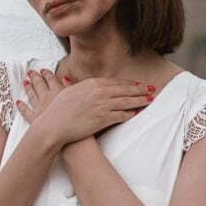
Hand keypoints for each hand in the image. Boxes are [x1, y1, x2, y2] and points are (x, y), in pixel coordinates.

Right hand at [17, 65, 156, 149]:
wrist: (54, 125)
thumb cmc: (58, 109)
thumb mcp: (68, 92)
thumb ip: (77, 85)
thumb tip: (73, 80)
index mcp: (92, 83)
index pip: (116, 82)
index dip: (129, 83)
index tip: (137, 84)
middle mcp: (99, 92)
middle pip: (125, 89)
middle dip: (140, 89)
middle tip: (151, 89)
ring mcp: (102, 105)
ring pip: (127, 101)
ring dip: (140, 100)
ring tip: (149, 100)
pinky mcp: (103, 119)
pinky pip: (121, 115)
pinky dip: (130, 113)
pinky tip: (137, 113)